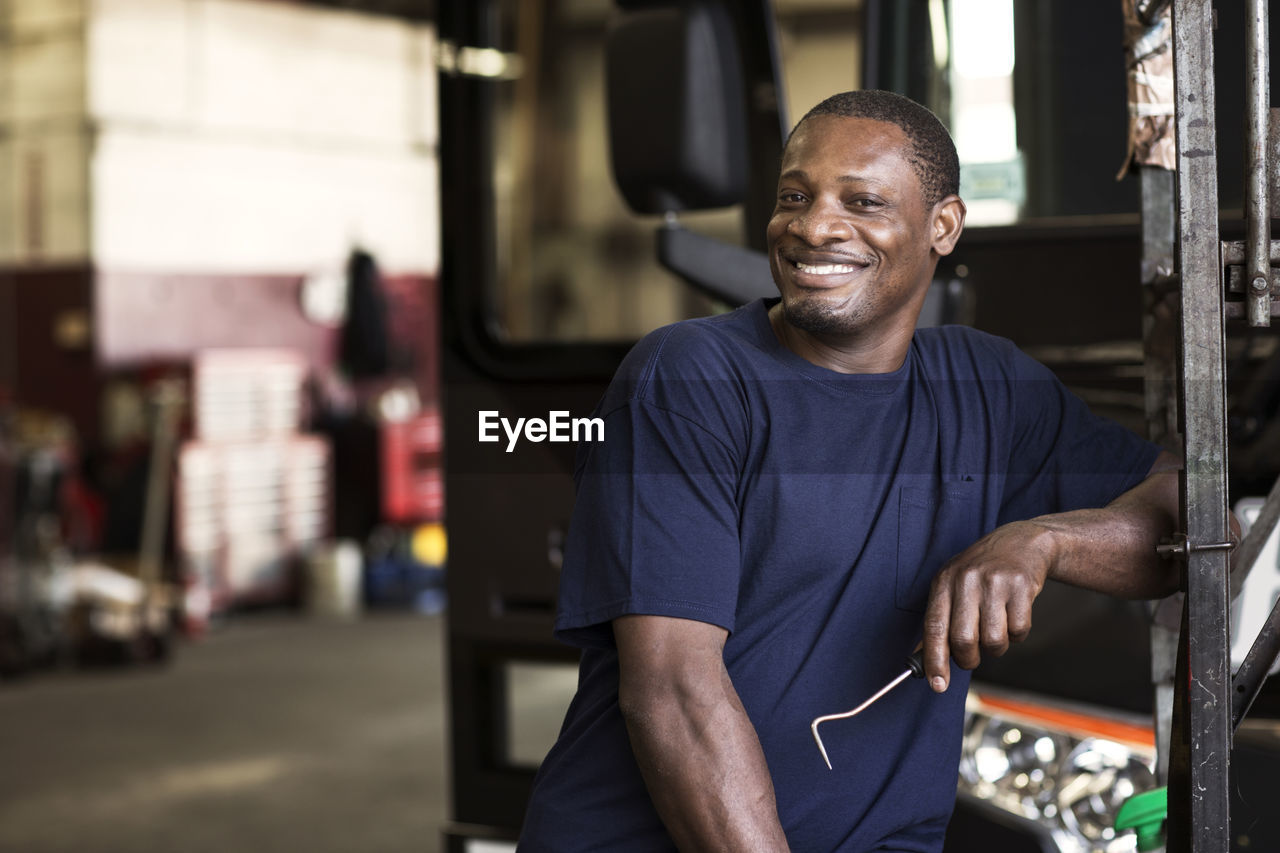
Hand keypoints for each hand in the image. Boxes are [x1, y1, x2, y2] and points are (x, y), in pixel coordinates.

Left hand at [921, 520, 1056, 691]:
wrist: (1021, 542)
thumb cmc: (981, 571)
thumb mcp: (953, 585)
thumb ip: (940, 620)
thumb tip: (923, 660)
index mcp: (944, 581)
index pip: (934, 627)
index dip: (934, 660)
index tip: (937, 684)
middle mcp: (966, 580)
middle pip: (964, 640)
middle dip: (969, 659)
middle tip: (973, 658)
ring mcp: (995, 582)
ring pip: (993, 641)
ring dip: (996, 647)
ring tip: (995, 629)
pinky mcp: (1021, 587)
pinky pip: (1019, 632)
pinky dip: (1017, 635)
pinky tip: (1013, 616)